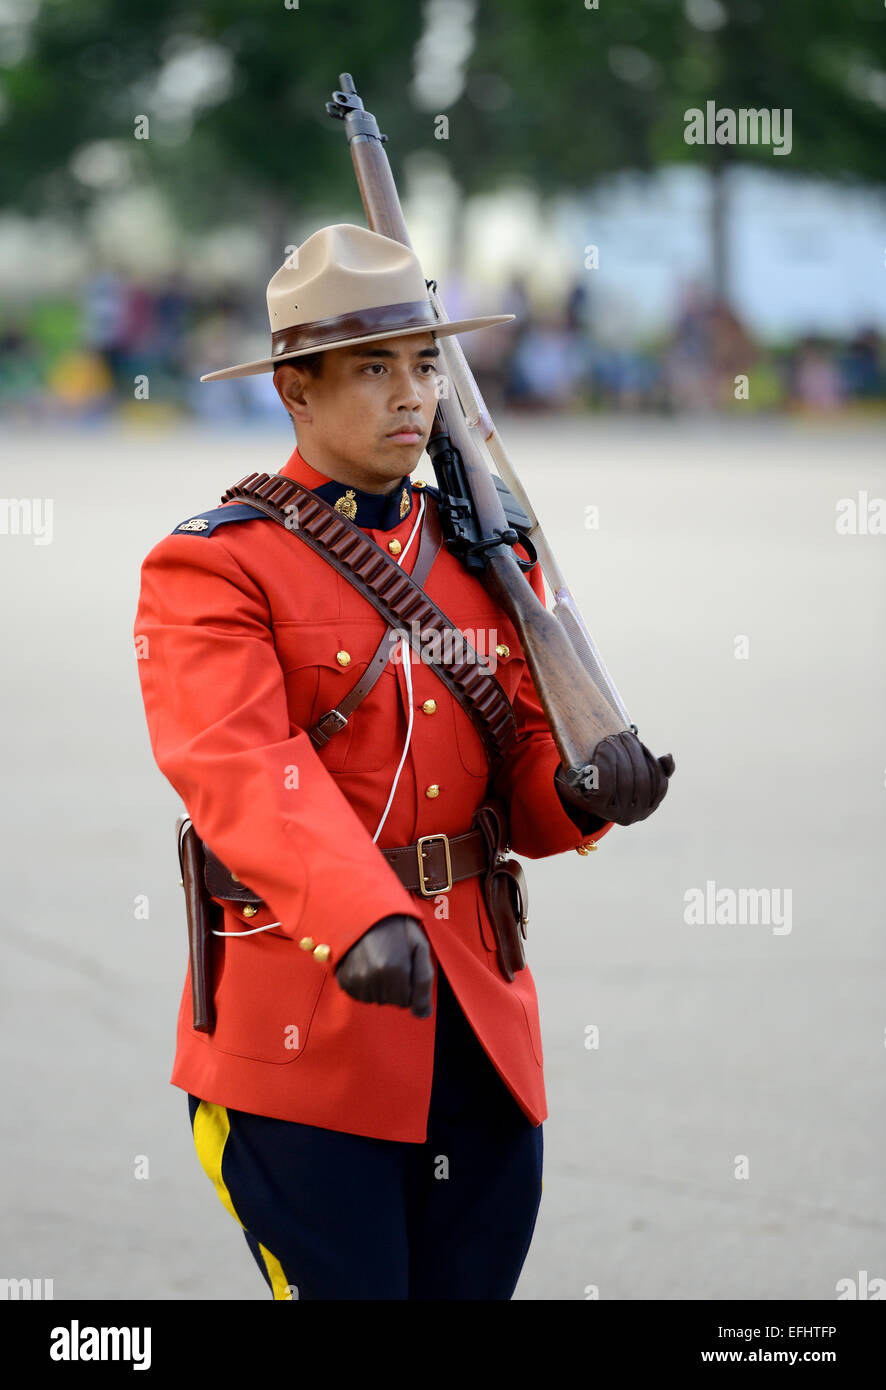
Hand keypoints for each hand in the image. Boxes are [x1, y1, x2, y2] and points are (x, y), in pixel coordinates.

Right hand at [334, 913, 433, 1018]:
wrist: (364, 911)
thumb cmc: (397, 928)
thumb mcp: (419, 947)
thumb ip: (424, 983)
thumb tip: (422, 1015)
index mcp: (395, 970)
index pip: (407, 1002)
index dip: (407, 985)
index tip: (404, 964)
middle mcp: (373, 978)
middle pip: (389, 1001)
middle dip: (393, 986)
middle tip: (390, 959)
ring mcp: (356, 979)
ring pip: (374, 999)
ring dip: (378, 986)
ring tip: (377, 960)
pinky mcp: (343, 979)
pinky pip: (358, 994)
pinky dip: (363, 984)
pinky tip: (365, 964)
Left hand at [555, 730, 674, 827]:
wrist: (578, 793)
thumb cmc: (611, 781)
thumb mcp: (634, 775)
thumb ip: (655, 769)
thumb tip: (668, 758)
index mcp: (649, 806)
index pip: (659, 783)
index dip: (652, 761)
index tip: (640, 742)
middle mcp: (635, 815)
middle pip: (641, 780)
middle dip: (633, 753)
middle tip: (622, 735)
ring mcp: (616, 813)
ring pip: (625, 781)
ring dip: (619, 755)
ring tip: (611, 739)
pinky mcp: (597, 807)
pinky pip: (605, 786)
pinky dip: (606, 765)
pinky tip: (602, 751)